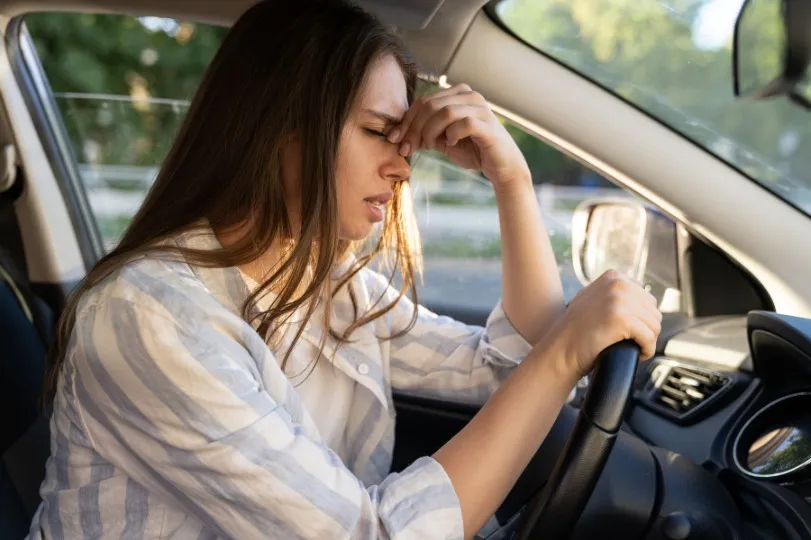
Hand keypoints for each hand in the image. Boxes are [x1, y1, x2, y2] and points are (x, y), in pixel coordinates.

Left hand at [387, 84, 529, 190]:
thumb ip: (424, 133)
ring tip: (427, 146)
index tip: (394, 139)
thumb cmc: (472, 150)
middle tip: (406, 148)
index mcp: (457, 94)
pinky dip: (451, 134)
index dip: (405, 120)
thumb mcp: (443, 140)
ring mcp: (480, 108)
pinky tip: (451, 143)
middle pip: (430, 105)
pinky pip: (463, 123)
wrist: (500, 166)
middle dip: (413, 128)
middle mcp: (470, 96)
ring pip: (444, 112)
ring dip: (429, 132)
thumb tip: (398, 136)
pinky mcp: (487, 125)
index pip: (424, 101)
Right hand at [545, 270, 661, 378]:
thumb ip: (612, 292)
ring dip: (647, 342)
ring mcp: (619, 300)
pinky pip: (649, 338)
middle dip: (646, 331)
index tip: (628, 332)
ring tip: (632, 348)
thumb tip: (638, 293)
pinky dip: (647, 351)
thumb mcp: (592, 299)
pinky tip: (637, 354)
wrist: (560, 351)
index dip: (641, 319)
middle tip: (630, 342)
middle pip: (653, 312)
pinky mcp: (621, 319)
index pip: (647, 299)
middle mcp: (617, 284)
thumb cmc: (575, 332)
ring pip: (654, 326)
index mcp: (613, 277)